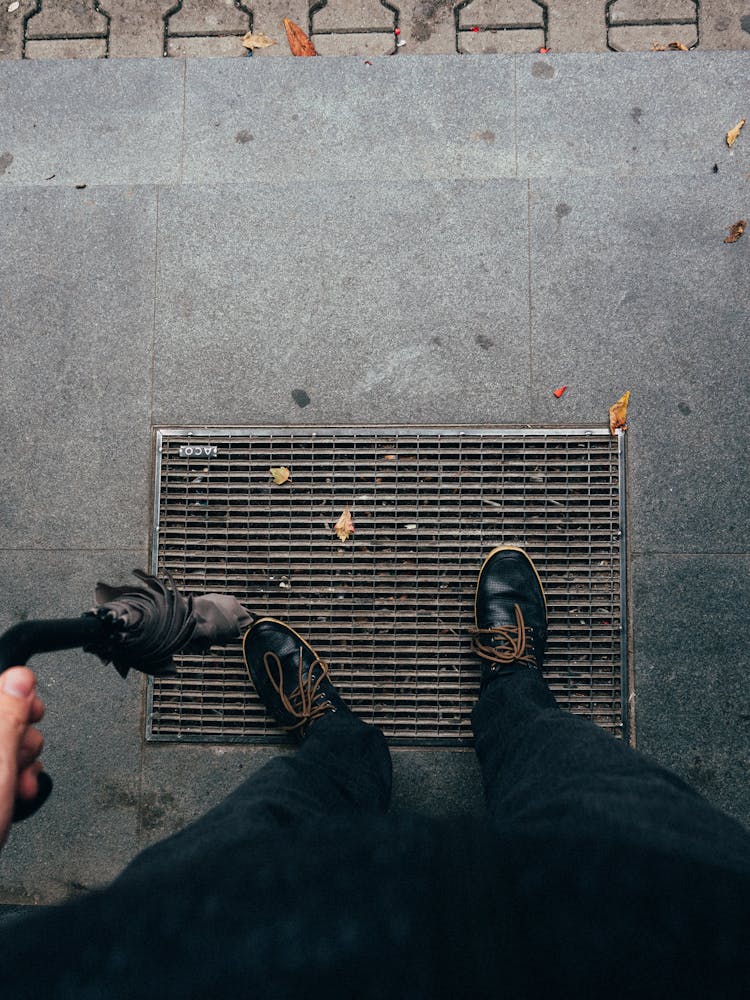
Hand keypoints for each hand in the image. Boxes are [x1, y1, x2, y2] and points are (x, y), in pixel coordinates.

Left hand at [0, 668, 44, 850]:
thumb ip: (7, 716)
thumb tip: (20, 678)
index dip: (16, 696)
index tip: (33, 711)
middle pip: (0, 723)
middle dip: (21, 740)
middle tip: (23, 760)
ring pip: (1, 750)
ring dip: (21, 766)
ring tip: (21, 786)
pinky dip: (12, 783)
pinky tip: (16, 796)